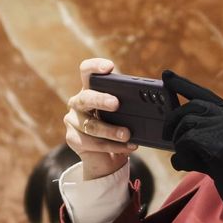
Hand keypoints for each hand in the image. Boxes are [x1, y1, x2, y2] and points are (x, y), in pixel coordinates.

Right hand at [65, 59, 136, 180]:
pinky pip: (92, 143)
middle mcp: (78, 102)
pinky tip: (126, 146)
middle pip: (86, 98)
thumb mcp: (124, 113)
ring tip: (127, 134)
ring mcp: (72, 121)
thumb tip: (150, 101)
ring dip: (111, 130)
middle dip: (101, 100)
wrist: (107, 156)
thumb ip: (129, 104)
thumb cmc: (116, 127)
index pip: (87, 71)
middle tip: (116, 103)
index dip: (95, 66)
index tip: (109, 67)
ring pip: (91, 125)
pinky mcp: (73, 139)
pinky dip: (112, 146)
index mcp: (89, 89)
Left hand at [162, 70, 222, 222]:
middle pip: (190, 107)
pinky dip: (181, 156)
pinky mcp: (218, 144)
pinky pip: (185, 143)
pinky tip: (187, 166)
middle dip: (173, 120)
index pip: (204, 94)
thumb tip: (173, 139)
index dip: (183, 85)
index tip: (167, 76)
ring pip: (186, 126)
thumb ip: (201, 137)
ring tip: (185, 159)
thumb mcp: (222, 149)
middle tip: (165, 135)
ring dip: (179, 144)